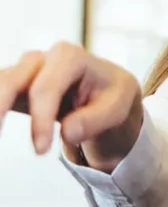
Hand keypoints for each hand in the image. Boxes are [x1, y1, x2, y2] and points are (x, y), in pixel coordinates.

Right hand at [0, 43, 143, 171]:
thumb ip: (94, 119)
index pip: (45, 88)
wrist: (105, 91)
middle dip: (0, 108)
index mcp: (69, 57)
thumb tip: (68, 132)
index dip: (40, 119)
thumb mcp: (117, 107)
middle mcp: (41, 59)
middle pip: (10, 81)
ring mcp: (24, 70)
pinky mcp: (14, 85)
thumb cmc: (112, 94)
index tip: (41, 150)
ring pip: (0, 85)